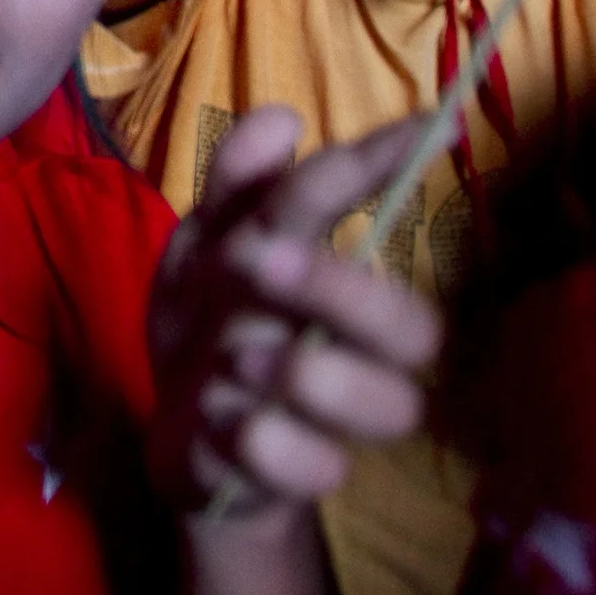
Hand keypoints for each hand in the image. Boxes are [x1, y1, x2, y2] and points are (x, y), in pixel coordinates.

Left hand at [147, 108, 439, 520]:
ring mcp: (338, 418)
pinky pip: (323, 470)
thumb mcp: (201, 247)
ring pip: (395, 405)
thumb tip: (282, 117)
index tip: (416, 130)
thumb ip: (236, 187)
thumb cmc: (208, 325)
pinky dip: (271, 443)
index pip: (381, 221)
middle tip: (259, 262)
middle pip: (416, 327)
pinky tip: (230, 423)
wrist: (179, 432)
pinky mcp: (302, 476)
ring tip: (237, 360)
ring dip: (311, 373)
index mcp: (335, 279)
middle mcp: (356, 348)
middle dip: (343, 289)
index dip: (392, 172)